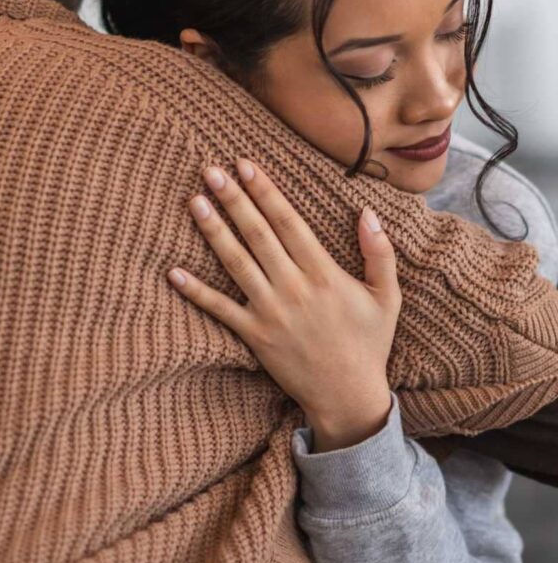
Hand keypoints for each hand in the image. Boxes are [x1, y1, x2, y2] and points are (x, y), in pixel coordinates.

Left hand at [168, 159, 401, 451]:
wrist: (348, 397)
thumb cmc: (369, 342)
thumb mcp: (388, 297)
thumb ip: (380, 253)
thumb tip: (367, 212)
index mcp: (325, 273)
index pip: (289, 222)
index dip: (266, 191)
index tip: (246, 165)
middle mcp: (294, 288)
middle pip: (258, 234)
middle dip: (234, 199)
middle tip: (211, 170)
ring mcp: (271, 312)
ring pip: (236, 264)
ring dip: (213, 231)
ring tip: (194, 201)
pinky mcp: (254, 336)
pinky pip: (220, 310)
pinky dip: (196, 292)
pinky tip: (174, 272)